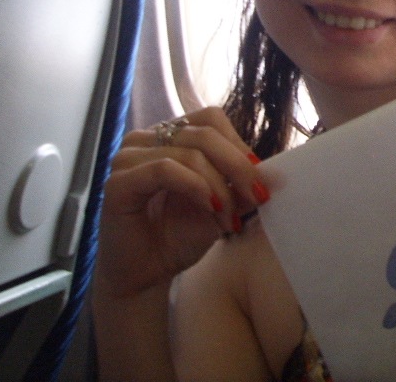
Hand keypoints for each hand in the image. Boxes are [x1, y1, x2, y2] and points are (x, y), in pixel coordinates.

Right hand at [94, 106, 269, 299]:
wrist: (147, 276)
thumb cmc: (178, 238)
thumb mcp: (221, 205)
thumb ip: (242, 185)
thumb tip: (278, 173)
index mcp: (169, 136)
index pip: (210, 120)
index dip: (240, 145)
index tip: (261, 179)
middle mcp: (145, 139)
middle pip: (203, 133)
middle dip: (237, 166)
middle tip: (257, 196)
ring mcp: (127, 158)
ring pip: (188, 153)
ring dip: (219, 186)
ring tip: (229, 217)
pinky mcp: (117, 183)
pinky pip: (164, 169)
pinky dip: (195, 186)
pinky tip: (210, 207)